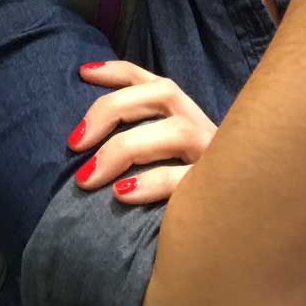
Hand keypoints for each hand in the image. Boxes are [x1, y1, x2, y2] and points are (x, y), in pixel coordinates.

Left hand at [68, 60, 216, 202]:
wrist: (232, 233)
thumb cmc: (182, 195)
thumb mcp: (160, 160)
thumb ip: (134, 145)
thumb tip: (83, 142)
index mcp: (185, 116)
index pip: (153, 81)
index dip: (118, 72)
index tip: (82, 72)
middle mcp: (203, 127)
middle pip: (164, 93)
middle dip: (113, 108)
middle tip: (74, 143)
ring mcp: (215, 157)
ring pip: (178, 130)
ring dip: (126, 147)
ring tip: (88, 177)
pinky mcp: (218, 191)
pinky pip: (185, 179)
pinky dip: (151, 182)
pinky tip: (121, 193)